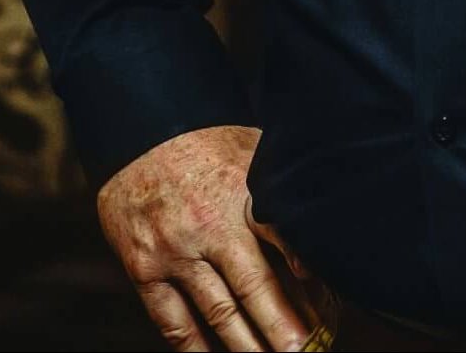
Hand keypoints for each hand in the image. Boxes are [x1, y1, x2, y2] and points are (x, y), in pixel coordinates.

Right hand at [97, 124, 316, 350]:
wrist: (140, 134)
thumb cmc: (205, 144)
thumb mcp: (252, 149)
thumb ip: (279, 186)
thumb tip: (316, 227)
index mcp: (242, 193)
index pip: (282, 238)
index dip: (306, 275)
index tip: (326, 307)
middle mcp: (210, 225)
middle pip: (254, 286)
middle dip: (282, 326)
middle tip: (302, 351)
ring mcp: (175, 250)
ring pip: (217, 312)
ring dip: (245, 346)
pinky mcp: (144, 268)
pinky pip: (172, 319)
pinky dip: (194, 348)